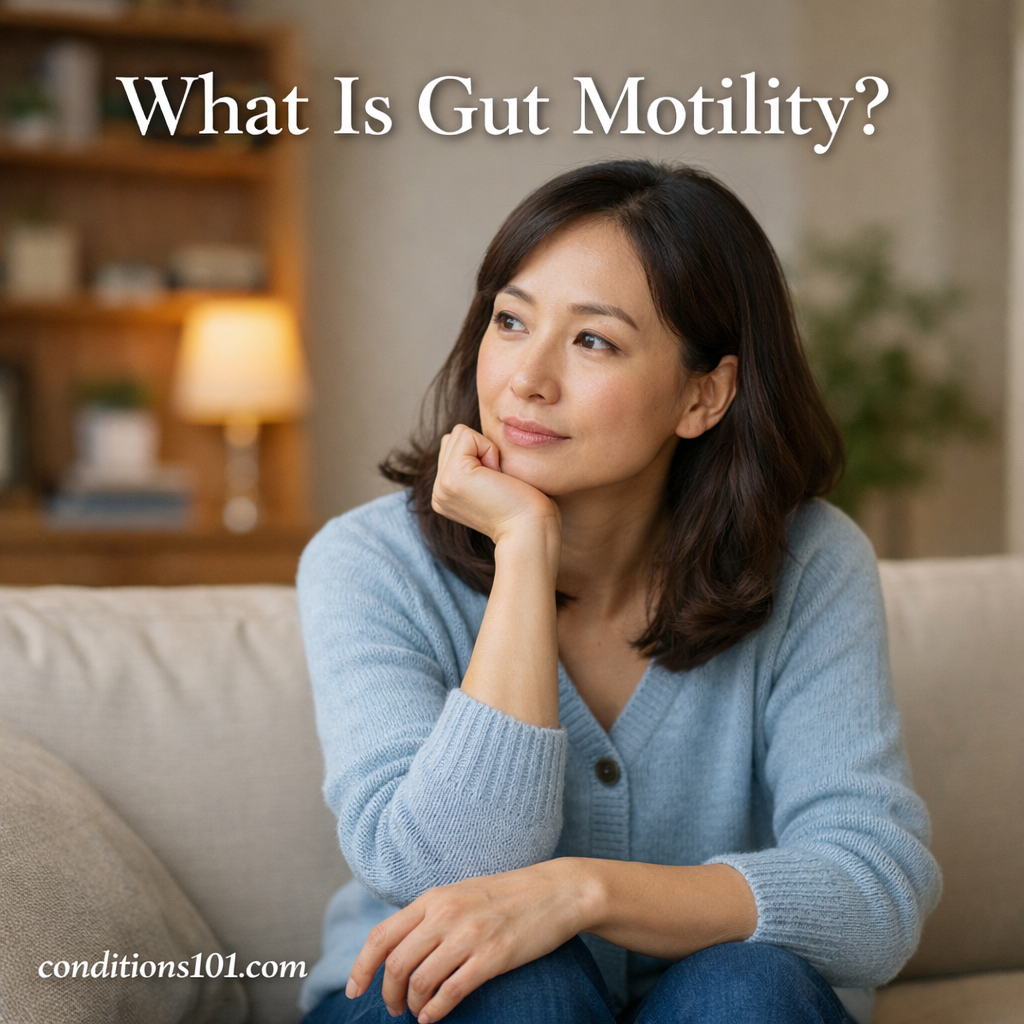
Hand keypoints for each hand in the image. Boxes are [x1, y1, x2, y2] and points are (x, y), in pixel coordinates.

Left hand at [345, 860, 590, 1021]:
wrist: (555, 891)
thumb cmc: (506, 895)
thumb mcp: (460, 893)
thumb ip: (429, 914)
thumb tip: (397, 944)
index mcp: (433, 898)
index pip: (381, 936)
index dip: (361, 967)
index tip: (354, 990)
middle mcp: (446, 914)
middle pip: (395, 964)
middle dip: (387, 995)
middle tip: (393, 1008)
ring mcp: (469, 935)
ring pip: (419, 981)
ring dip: (411, 1005)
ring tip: (416, 1013)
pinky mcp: (492, 957)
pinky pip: (450, 992)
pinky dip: (435, 1011)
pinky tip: (433, 1017)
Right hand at [431, 425, 559, 548]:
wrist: (531, 529)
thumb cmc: (525, 506)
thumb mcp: (491, 483)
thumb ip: (474, 464)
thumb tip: (469, 438)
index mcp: (446, 495)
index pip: (454, 447)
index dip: (483, 455)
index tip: (497, 485)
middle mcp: (438, 492)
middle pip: (453, 437)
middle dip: (482, 450)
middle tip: (498, 483)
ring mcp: (441, 486)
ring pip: (459, 434)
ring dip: (487, 450)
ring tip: (497, 481)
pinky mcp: (452, 477)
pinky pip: (467, 435)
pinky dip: (489, 450)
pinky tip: (497, 477)